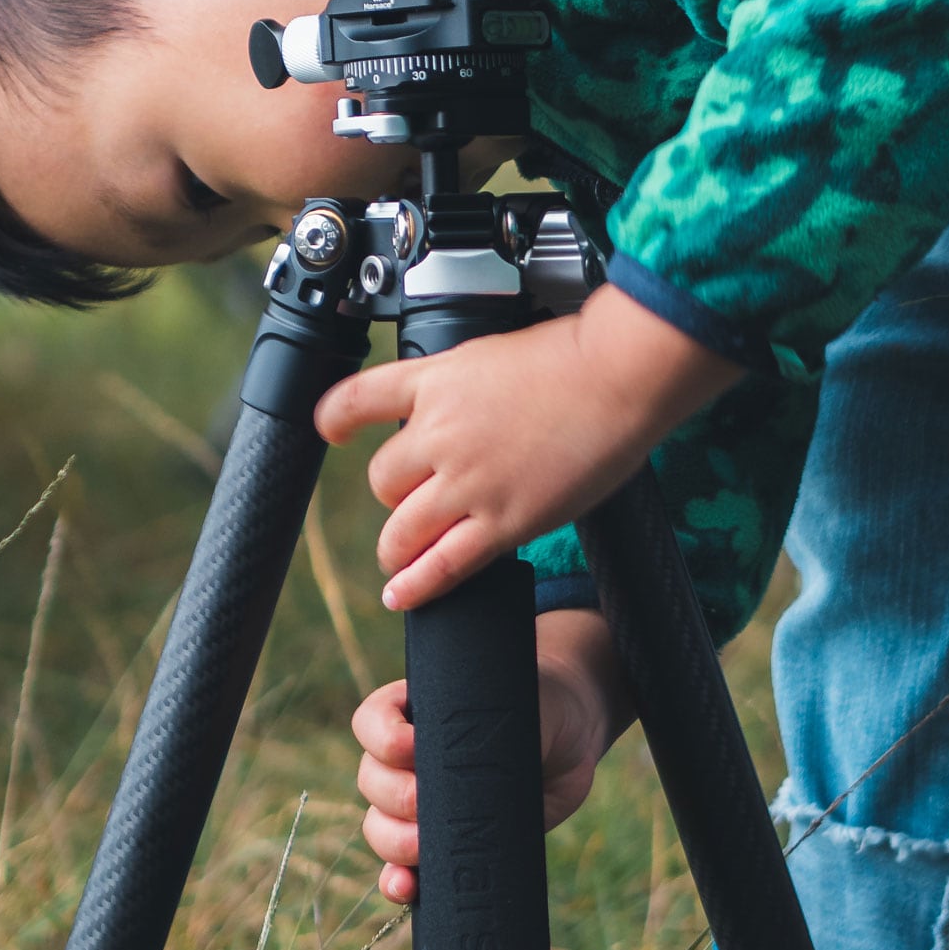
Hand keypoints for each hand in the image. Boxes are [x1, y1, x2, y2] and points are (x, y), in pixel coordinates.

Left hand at [313, 284, 741, 612]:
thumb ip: (465, 386)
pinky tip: (401, 595)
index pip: (358, 400)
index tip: (331, 431)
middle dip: (395, 494)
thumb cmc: (576, 357)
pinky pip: (443, 566)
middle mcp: (440, 433)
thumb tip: (457, 408)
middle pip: (383, 479)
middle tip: (418, 498)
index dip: (335, 420)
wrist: (617, 376)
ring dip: (397, 546)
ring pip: (401, 530)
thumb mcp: (495, 354)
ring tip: (402, 555)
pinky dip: (415, 587)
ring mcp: (468, 482)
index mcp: (436, 382)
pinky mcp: (502, 522)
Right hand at [353, 610, 629, 902]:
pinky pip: (402, 867)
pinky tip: (407, 889)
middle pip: (372, 780)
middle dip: (396, 797)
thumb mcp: (519, 704)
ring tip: (423, 848)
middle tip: (427, 804)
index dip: (384, 739)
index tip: (414, 747)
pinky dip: (397, 880)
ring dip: (394, 842)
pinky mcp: (441, 844)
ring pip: (379, 826)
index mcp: (414, 711)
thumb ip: (493, 729)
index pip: (371, 723)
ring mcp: (420, 804)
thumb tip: (475, 779)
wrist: (570, 737)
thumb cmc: (541, 708)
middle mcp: (406, 758)